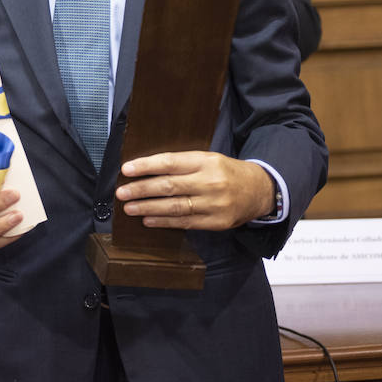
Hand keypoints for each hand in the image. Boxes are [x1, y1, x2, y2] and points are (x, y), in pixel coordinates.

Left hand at [115, 151, 274, 230]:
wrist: (259, 190)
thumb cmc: (225, 172)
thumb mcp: (208, 159)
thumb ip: (181, 164)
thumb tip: (146, 170)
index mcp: (206, 161)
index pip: (170, 162)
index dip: (146, 166)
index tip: (126, 169)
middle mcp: (210, 182)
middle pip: (169, 186)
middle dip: (141, 190)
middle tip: (121, 193)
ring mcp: (214, 204)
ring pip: (175, 207)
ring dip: (149, 208)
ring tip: (130, 208)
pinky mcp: (217, 222)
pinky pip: (185, 222)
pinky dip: (164, 222)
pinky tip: (149, 220)